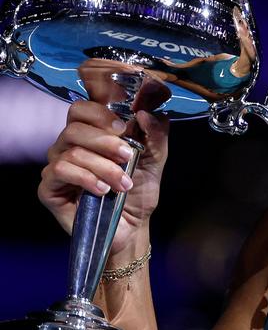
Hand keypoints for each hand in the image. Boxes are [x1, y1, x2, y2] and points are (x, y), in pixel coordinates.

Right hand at [39, 100, 168, 255]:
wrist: (133, 224)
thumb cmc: (139, 187)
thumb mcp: (156, 157)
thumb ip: (156, 132)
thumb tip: (144, 112)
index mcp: (93, 130)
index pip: (85, 105)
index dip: (101, 108)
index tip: (124, 125)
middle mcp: (71, 143)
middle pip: (75, 123)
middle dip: (106, 140)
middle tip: (127, 155)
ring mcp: (57, 163)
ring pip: (73, 149)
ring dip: (104, 166)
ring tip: (123, 184)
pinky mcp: (49, 186)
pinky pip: (61, 170)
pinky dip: (87, 178)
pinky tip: (102, 190)